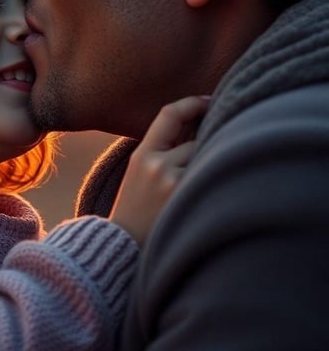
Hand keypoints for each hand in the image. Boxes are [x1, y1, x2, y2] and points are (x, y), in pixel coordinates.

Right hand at [110, 95, 209, 245]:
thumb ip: (162, 150)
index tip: (210, 101)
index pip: (169, 114)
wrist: (124, 250)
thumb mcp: (139, 173)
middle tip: (226, 137)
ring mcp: (174, 185)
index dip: (193, 103)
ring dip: (215, 164)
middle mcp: (158, 166)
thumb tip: (199, 123)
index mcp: (142, 155)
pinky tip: (220, 191)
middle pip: (197, 138)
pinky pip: (213, 181)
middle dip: (210, 140)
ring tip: (217, 176)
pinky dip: (219, 182)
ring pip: (208, 160)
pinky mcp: (189, 203)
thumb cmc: (136, 211)